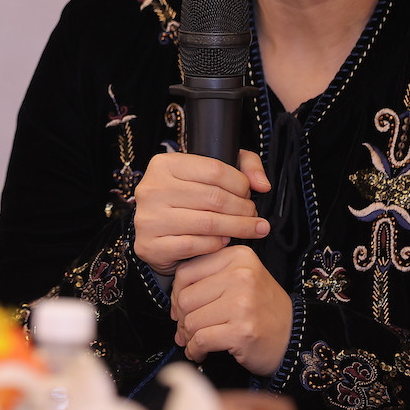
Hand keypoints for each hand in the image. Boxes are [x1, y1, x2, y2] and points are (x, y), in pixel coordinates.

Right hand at [133, 150, 271, 275]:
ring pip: (207, 223)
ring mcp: (148, 218)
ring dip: (237, 228)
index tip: (249, 193)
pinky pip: (194, 245)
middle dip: (243, 208)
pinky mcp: (150, 245)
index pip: (215, 169)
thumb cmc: (187, 201)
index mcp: (164, 164)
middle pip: (213, 197)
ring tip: (250, 229)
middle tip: (254, 215)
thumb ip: (244, 165)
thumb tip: (262, 185)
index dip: (240, 183)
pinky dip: (215, 245)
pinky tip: (224, 241)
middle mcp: (151, 188)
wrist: (156, 234)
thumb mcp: (211, 172)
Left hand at [170, 245, 291, 376]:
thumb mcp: (240, 280)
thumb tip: (172, 303)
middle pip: (185, 297)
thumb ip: (207, 279)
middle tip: (188, 330)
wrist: (294, 337)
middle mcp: (241, 275)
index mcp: (238, 257)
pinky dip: (195, 350)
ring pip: (191, 320)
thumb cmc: (260, 309)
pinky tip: (201, 352)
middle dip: (181, 318)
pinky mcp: (242, 330)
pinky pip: (201, 340)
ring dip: (188, 337)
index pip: (186, 272)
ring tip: (196, 342)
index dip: (177, 294)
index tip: (182, 308)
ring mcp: (242, 303)